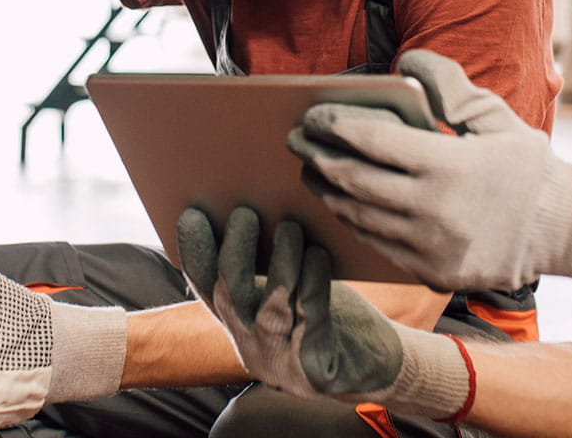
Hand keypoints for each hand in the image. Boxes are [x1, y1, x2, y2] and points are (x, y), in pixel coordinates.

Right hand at [176, 206, 471, 419]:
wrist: (379, 366)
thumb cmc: (334, 315)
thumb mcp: (294, 289)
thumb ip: (270, 263)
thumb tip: (261, 199)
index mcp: (241, 325)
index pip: (206, 289)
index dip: (195, 253)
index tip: (192, 214)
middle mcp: (253, 346)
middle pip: (231, 298)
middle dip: (235, 253)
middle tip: (245, 213)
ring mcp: (282, 364)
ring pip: (272, 309)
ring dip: (279, 264)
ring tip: (289, 226)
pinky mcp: (316, 373)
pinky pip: (312, 322)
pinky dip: (314, 284)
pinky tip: (320, 256)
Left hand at [291, 49, 571, 293]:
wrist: (565, 230)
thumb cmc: (527, 167)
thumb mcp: (492, 116)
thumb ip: (449, 85)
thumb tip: (408, 59)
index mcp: (445, 165)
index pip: (371, 140)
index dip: (334, 126)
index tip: (311, 115)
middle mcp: (430, 210)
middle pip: (353, 180)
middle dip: (317, 157)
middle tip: (296, 142)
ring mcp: (429, 246)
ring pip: (359, 216)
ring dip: (329, 192)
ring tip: (314, 172)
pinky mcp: (432, 272)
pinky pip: (379, 245)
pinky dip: (356, 222)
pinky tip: (346, 205)